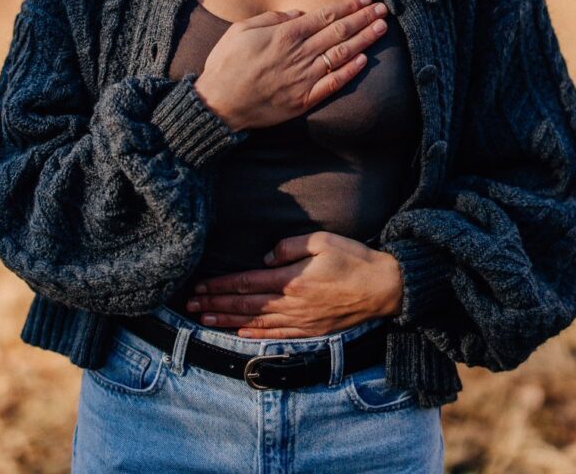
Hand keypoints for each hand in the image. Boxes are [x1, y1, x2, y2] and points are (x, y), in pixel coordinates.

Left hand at [184, 231, 403, 337]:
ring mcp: (301, 321)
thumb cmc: (354, 259)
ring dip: (227, 321)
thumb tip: (264, 259)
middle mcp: (292, 304)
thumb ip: (289, 247)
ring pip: (255, 323)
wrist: (384, 288)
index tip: (200, 286)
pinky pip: (276, 336)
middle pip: (245, 305)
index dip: (221, 286)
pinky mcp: (311, 330)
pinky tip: (239, 334)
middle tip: (191, 304)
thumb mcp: (322, 240)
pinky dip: (254, 336)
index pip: (246, 283)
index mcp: (292, 280)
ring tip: (204, 320)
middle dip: (215, 304)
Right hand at [194, 0, 389, 132]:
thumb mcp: (241, 30)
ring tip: (382, 28)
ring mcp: (304, 78)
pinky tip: (364, 61)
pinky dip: (350, 71)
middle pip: (339, 32)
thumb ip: (272, 18)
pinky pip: (333, 84)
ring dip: (364, 40)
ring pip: (341, 54)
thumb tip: (299, 14)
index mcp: (284, 34)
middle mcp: (299, 54)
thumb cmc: (226, 64)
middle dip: (364, 18)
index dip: (348, 6)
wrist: (218, 104)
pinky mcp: (304, 99)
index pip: (325, 16)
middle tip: (384, 9)